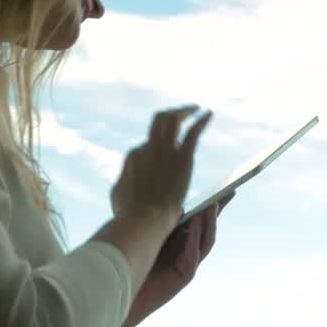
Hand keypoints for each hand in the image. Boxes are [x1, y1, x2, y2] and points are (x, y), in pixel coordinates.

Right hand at [111, 106, 211, 226]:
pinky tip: (208, 114)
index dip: (157, 148)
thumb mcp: (118, 194)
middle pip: (158, 120)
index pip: (148, 145)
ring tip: (194, 108)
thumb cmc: (128, 213)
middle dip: (170, 114)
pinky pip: (193, 132)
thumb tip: (126, 181)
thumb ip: (124, 182)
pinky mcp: (183, 158)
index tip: (166, 156)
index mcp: (134, 156)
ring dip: (184, 111)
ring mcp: (166, 150)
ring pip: (173, 119)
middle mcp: (149, 147)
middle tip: (181, 112)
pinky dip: (201, 121)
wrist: (144, 218)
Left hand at [114, 195, 230, 326]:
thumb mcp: (147, 235)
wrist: (123, 291)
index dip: (211, 207)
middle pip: (208, 229)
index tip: (221, 189)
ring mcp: (188, 265)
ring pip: (205, 240)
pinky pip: (193, 252)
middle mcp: (187, 253)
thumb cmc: (130, 263)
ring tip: (212, 203)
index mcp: (180, 243)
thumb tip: (170, 199)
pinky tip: (195, 220)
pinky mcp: (184, 275)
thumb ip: (159, 221)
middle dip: (218, 212)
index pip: (200, 221)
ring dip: (209, 221)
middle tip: (228, 193)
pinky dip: (195, 236)